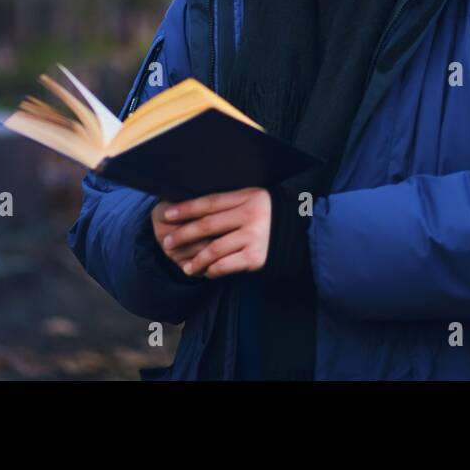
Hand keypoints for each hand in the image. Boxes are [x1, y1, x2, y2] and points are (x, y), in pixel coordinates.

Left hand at [152, 187, 271, 278]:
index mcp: (246, 197)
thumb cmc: (270, 215)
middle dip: (183, 234)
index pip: (209, 203)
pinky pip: (226, 265)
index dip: (186, 208)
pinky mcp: (256, 257)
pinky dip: (213, 270)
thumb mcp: (253, 199)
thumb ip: (230, 203)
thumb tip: (194, 209)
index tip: (168, 214)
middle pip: (207, 225)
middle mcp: (249, 216)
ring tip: (185, 266)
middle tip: (167, 242)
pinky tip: (206, 272)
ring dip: (196, 259)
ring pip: (214, 249)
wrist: (302, 232)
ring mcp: (253, 237)